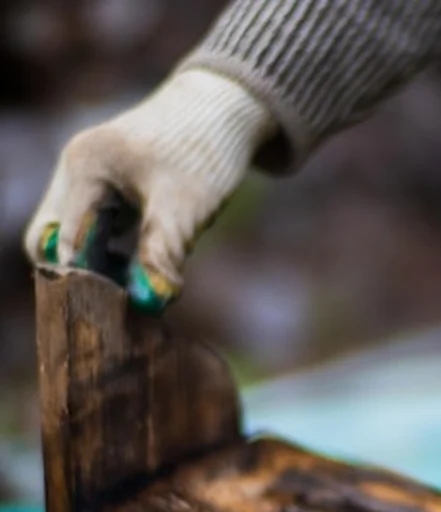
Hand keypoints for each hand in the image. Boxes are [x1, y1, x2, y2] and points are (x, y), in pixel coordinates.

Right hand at [24, 68, 275, 312]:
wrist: (226, 109)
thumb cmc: (206, 152)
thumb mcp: (187, 207)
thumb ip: (163, 253)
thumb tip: (150, 300)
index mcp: (84, 169)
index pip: (63, 241)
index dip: (85, 282)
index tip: (116, 313)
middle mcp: (75, 170)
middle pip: (54, 241)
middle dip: (82, 275)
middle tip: (123, 305)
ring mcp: (87, 177)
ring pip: (73, 237)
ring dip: (96, 266)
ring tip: (135, 289)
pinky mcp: (105, 186)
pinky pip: (92, 229)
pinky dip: (109, 254)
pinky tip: (140, 271)